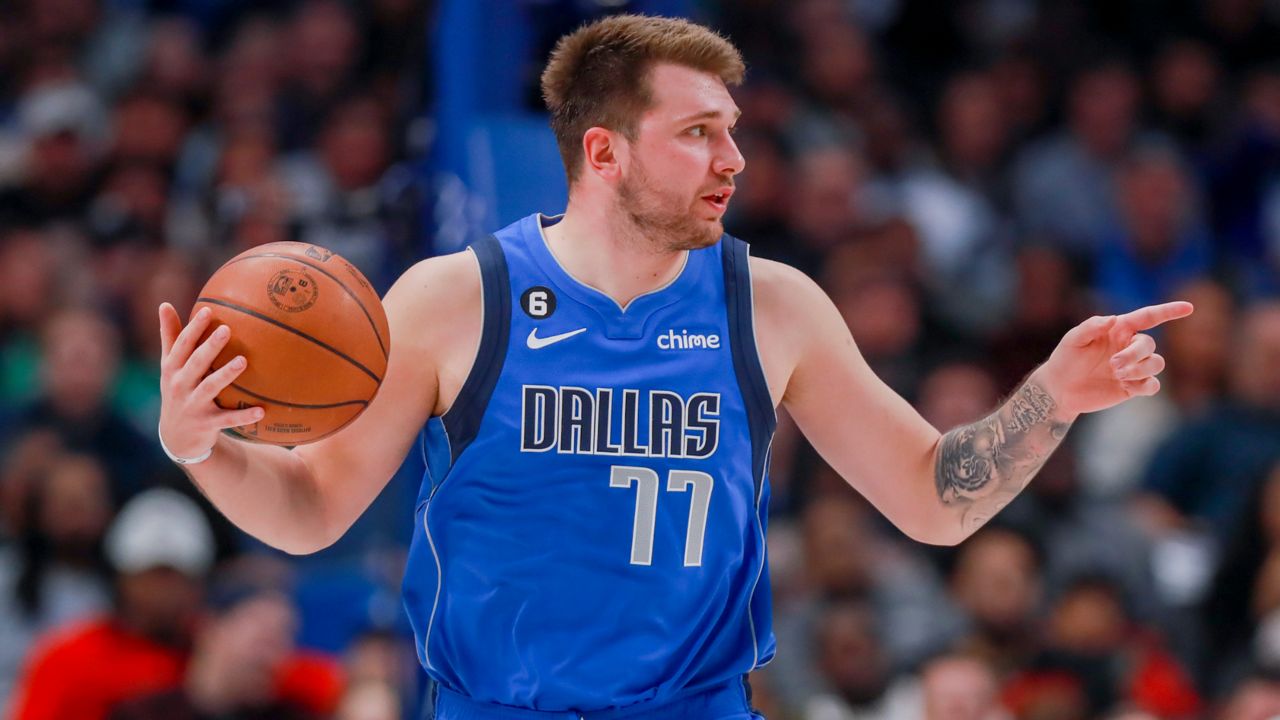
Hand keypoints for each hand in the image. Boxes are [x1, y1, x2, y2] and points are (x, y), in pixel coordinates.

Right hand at [157, 303, 263, 458]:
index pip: (182, 345)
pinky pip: (227, 419)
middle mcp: (180, 385)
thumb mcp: (169, 365)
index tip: (208, 310)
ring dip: (226, 374)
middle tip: (227, 329)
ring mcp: (193, 405)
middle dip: (210, 347)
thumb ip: (170, 336)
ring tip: (243, 361)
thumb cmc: (177, 390)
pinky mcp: (207, 424)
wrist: (176, 437)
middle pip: (196, 363)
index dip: (194, 328)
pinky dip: (243, 416)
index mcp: (173, 369)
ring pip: (211, 387)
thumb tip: (164, 304)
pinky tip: (262, 411)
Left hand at [1034, 301, 1194, 419]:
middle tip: (1113, 365)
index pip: (1147, 317)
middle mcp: (1129, 346)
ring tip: (1117, 375)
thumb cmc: (1065, 359)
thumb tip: (1113, 319)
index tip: (1188, 307)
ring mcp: (1133, 367)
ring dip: (1140, 369)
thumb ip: (1092, 326)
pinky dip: (1144, 385)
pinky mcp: (1133, 386)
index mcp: (1118, 330)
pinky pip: (1153, 384)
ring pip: (1157, 363)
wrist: (1060, 388)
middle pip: (1149, 344)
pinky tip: (1126, 386)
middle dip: (1135, 355)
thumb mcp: (1073, 339)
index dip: (1168, 311)